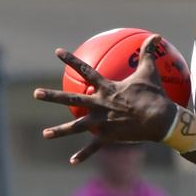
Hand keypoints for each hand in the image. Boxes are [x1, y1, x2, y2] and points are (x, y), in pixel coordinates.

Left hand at [34, 36, 177, 163]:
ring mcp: (102, 122)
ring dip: (59, 131)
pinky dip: (83, 154)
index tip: (57, 52)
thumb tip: (156, 34)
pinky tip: (71, 161)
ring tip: (45, 134)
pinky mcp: (108, 137)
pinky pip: (93, 147)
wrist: (160, 120)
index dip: (70, 60)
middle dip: (52, 96)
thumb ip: (148, 52)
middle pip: (71, 99)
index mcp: (106, 88)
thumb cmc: (155, 95)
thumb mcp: (150, 72)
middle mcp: (99, 104)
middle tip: (36, 93)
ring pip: (76, 127)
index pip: (85, 70)